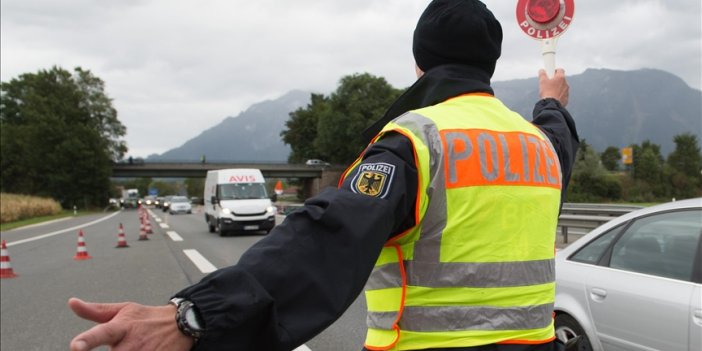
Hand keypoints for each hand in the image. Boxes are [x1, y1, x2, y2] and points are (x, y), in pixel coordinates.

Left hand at [68, 298, 194, 350]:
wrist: (181, 325)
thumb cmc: (146, 318)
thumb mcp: (123, 310)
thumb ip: (95, 311)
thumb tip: (71, 302)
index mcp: (121, 327)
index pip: (101, 333)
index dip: (87, 341)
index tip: (75, 346)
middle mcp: (132, 344)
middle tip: (116, 346)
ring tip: (129, 347)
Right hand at [539, 68, 568, 106]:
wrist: (551, 105)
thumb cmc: (547, 92)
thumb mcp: (542, 81)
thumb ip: (542, 74)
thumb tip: (542, 71)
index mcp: (561, 77)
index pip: (560, 70)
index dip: (554, 71)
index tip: (550, 73)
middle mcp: (566, 83)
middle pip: (561, 79)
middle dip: (555, 81)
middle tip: (548, 84)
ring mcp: (567, 91)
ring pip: (562, 87)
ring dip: (557, 88)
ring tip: (549, 92)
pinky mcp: (566, 98)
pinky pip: (562, 95)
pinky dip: (558, 95)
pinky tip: (552, 98)